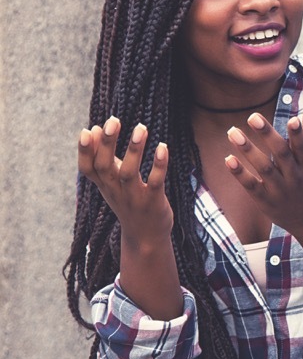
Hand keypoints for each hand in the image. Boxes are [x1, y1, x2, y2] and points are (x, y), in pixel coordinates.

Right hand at [78, 117, 172, 242]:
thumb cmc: (128, 202)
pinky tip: (163, 147)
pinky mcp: (153, 201)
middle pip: (105, 166)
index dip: (84, 151)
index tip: (86, 130)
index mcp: (104, 185)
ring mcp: (134, 197)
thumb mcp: (111, 182)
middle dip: (107, 143)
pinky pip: (155, 182)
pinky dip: (158, 165)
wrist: (146, 238)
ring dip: (134, 150)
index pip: (87, 168)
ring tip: (141, 128)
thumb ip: (103, 158)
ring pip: (129, 173)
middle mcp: (115, 191)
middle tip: (113, 121)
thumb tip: (93, 129)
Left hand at [224, 105, 302, 234]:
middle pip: (281, 154)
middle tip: (252, 117)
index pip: (302, 147)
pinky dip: (240, 173)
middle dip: (267, 135)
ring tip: (233, 132)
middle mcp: (294, 176)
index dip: (298, 134)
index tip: (293, 119)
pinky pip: (251, 186)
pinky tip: (228, 159)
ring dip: (248, 150)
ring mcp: (279, 189)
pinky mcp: (265, 201)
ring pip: (264, 168)